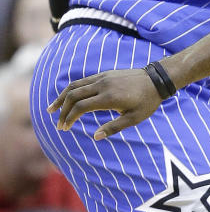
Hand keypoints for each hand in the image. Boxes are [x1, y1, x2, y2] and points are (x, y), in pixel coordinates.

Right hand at [47, 68, 161, 139]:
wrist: (156, 80)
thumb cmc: (147, 102)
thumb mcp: (134, 119)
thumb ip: (114, 127)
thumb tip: (95, 137)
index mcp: (109, 98)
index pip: (80, 107)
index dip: (69, 118)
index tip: (64, 128)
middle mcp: (102, 85)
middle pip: (73, 95)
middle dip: (63, 110)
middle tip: (59, 124)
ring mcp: (102, 78)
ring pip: (75, 86)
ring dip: (62, 98)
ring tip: (52, 109)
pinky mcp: (104, 74)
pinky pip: (83, 81)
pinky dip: (71, 90)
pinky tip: (67, 98)